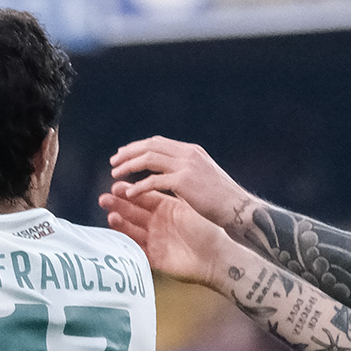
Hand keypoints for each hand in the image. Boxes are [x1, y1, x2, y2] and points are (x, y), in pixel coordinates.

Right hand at [100, 182, 234, 288]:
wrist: (220, 257)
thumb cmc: (210, 230)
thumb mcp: (191, 205)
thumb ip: (175, 189)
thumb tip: (164, 167)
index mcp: (167, 209)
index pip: (144, 196)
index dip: (130, 190)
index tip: (116, 181)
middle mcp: (158, 224)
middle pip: (134, 211)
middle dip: (119, 204)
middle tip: (105, 196)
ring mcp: (155, 241)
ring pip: (132, 229)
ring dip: (120, 221)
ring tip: (110, 213)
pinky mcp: (155, 259)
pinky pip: (137, 251)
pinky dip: (126, 243)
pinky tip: (119, 235)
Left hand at [109, 136, 252, 226]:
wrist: (237, 208)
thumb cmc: (221, 199)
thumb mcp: (203, 176)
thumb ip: (185, 170)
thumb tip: (169, 172)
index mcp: (191, 151)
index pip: (158, 142)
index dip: (138, 146)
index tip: (124, 154)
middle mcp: (188, 154)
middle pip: (150, 146)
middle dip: (129, 153)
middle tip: (113, 162)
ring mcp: (186, 166)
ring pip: (149, 159)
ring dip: (129, 166)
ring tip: (115, 175)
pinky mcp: (184, 182)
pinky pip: (154, 181)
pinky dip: (139, 187)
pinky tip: (129, 193)